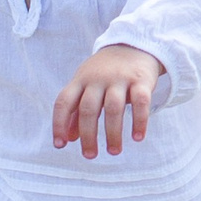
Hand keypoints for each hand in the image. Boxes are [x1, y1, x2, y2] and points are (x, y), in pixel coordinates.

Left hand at [53, 44, 163, 158]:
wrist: (135, 44)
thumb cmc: (105, 72)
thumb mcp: (87, 85)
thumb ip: (77, 111)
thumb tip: (68, 139)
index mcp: (80, 80)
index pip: (63, 102)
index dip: (59, 124)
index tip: (60, 145)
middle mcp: (98, 78)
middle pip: (88, 109)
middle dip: (88, 135)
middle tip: (89, 156)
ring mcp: (119, 78)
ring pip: (113, 108)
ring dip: (113, 133)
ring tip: (113, 152)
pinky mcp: (141, 80)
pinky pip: (140, 103)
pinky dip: (139, 122)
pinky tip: (137, 138)